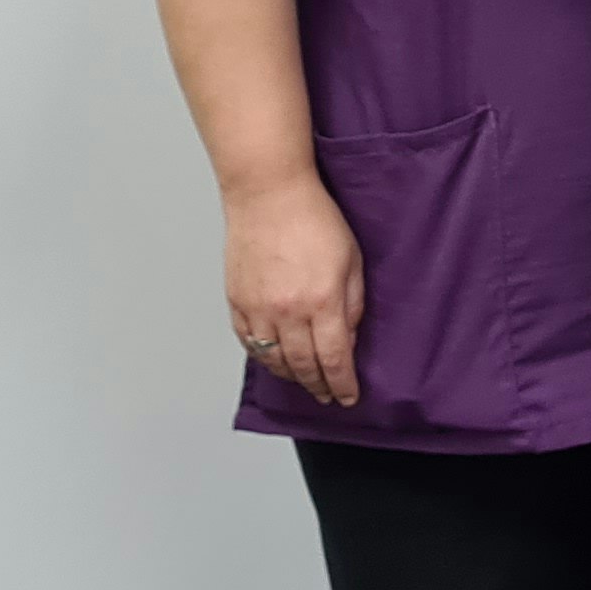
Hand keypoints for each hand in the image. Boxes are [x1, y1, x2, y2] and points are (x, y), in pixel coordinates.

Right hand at [225, 176, 364, 408]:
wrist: (269, 194)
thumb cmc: (315, 218)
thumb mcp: (352, 260)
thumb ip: (352, 303)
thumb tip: (348, 337)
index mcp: (322, 301)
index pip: (333, 359)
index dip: (342, 384)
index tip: (347, 396)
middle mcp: (289, 312)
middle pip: (303, 366)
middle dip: (318, 386)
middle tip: (327, 395)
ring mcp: (259, 309)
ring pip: (274, 360)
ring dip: (291, 376)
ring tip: (304, 382)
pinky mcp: (238, 301)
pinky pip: (250, 343)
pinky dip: (263, 357)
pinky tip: (274, 360)